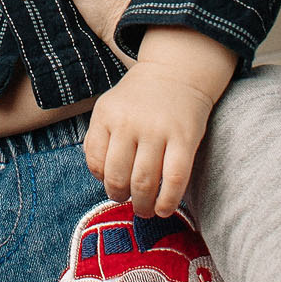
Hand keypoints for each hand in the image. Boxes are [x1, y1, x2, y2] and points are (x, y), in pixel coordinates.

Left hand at [86, 28, 232, 214]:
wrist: (177, 72)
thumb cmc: (140, 100)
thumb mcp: (110, 107)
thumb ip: (99, 138)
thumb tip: (101, 178)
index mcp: (107, 114)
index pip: (95, 161)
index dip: (101, 179)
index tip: (111, 182)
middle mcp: (129, 122)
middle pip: (118, 177)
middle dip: (120, 197)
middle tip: (127, 200)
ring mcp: (158, 130)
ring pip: (144, 182)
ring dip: (142, 205)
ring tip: (145, 209)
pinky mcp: (184, 138)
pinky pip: (175, 179)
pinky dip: (168, 201)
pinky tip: (164, 209)